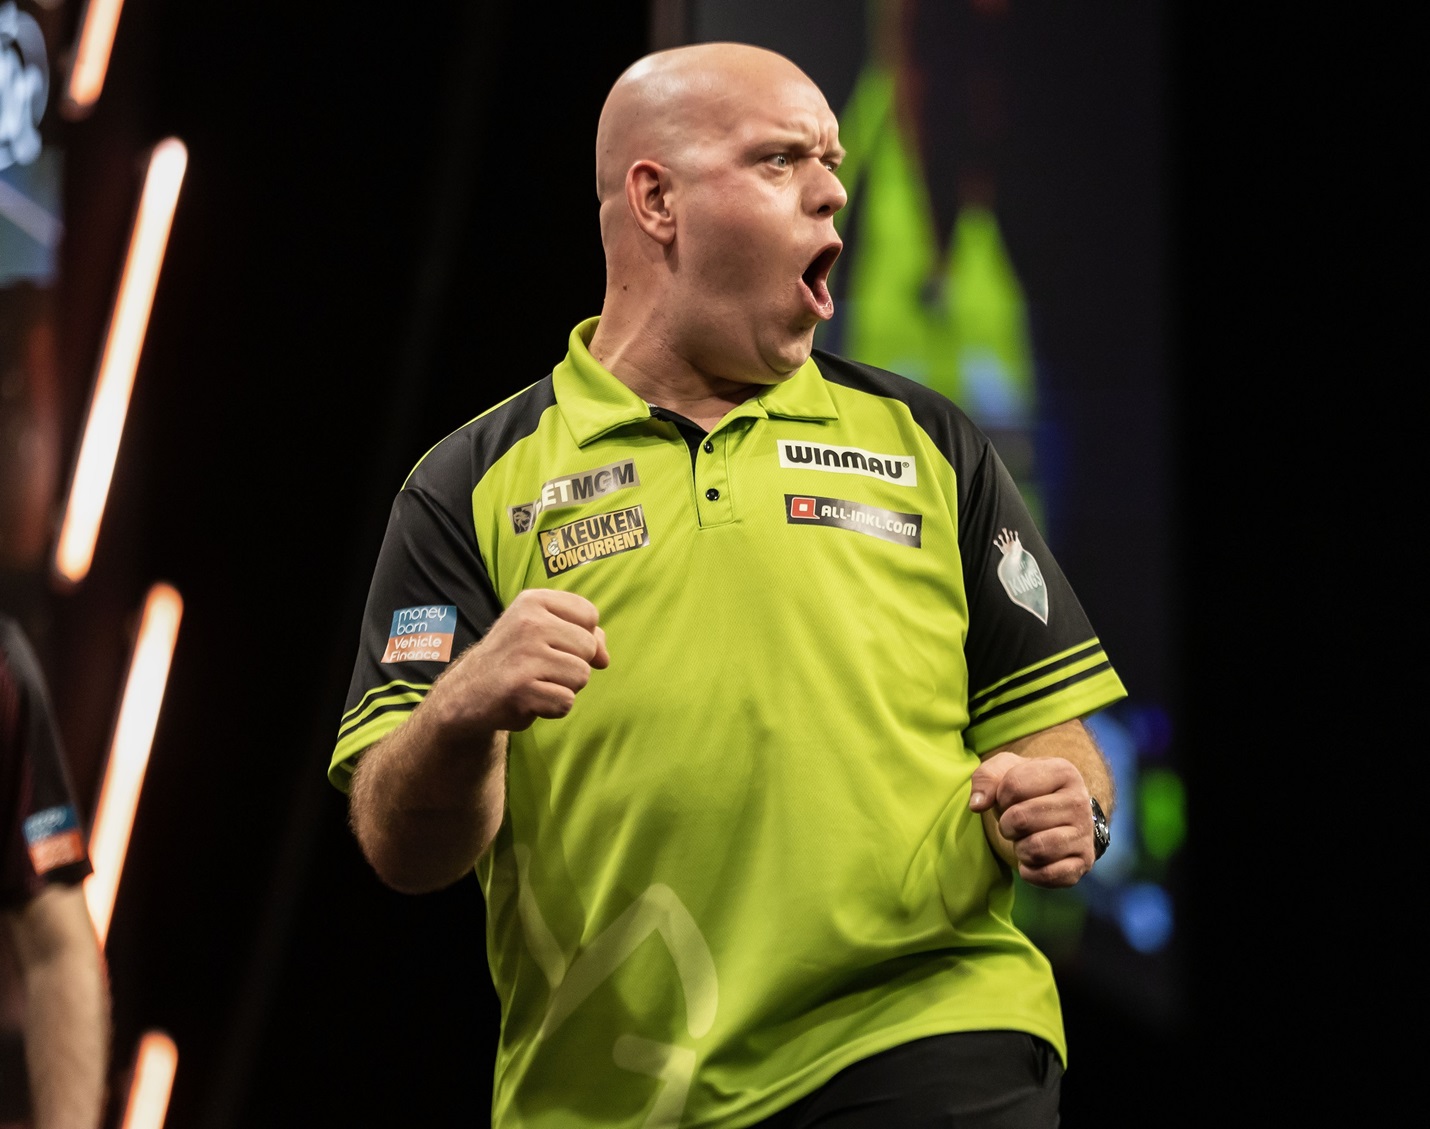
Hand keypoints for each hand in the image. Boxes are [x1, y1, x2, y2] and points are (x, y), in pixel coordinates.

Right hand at [430, 588, 609, 735]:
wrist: (468, 693)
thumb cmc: (514, 658)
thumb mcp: (543, 631)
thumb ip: (582, 633)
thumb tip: (604, 658)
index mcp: (534, 601)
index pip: (590, 615)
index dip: (582, 636)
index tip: (555, 644)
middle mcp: (529, 623)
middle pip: (589, 647)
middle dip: (573, 664)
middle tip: (541, 668)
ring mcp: (524, 655)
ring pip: (582, 676)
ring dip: (565, 687)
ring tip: (536, 682)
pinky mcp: (521, 688)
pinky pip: (567, 702)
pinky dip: (553, 708)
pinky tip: (530, 700)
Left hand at [969, 751, 1095, 887]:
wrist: (1056, 814)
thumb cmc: (1026, 789)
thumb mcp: (1005, 770)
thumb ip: (986, 777)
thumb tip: (977, 805)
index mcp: (1063, 772)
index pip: (1013, 785)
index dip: (1000, 796)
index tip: (1008, 799)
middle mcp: (1080, 801)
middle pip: (1020, 818)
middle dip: (1007, 824)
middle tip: (1015, 823)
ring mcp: (1085, 834)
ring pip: (1035, 849)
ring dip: (1020, 848)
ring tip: (1026, 839)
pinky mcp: (1084, 862)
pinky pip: (1047, 875)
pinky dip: (1031, 872)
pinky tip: (1034, 860)